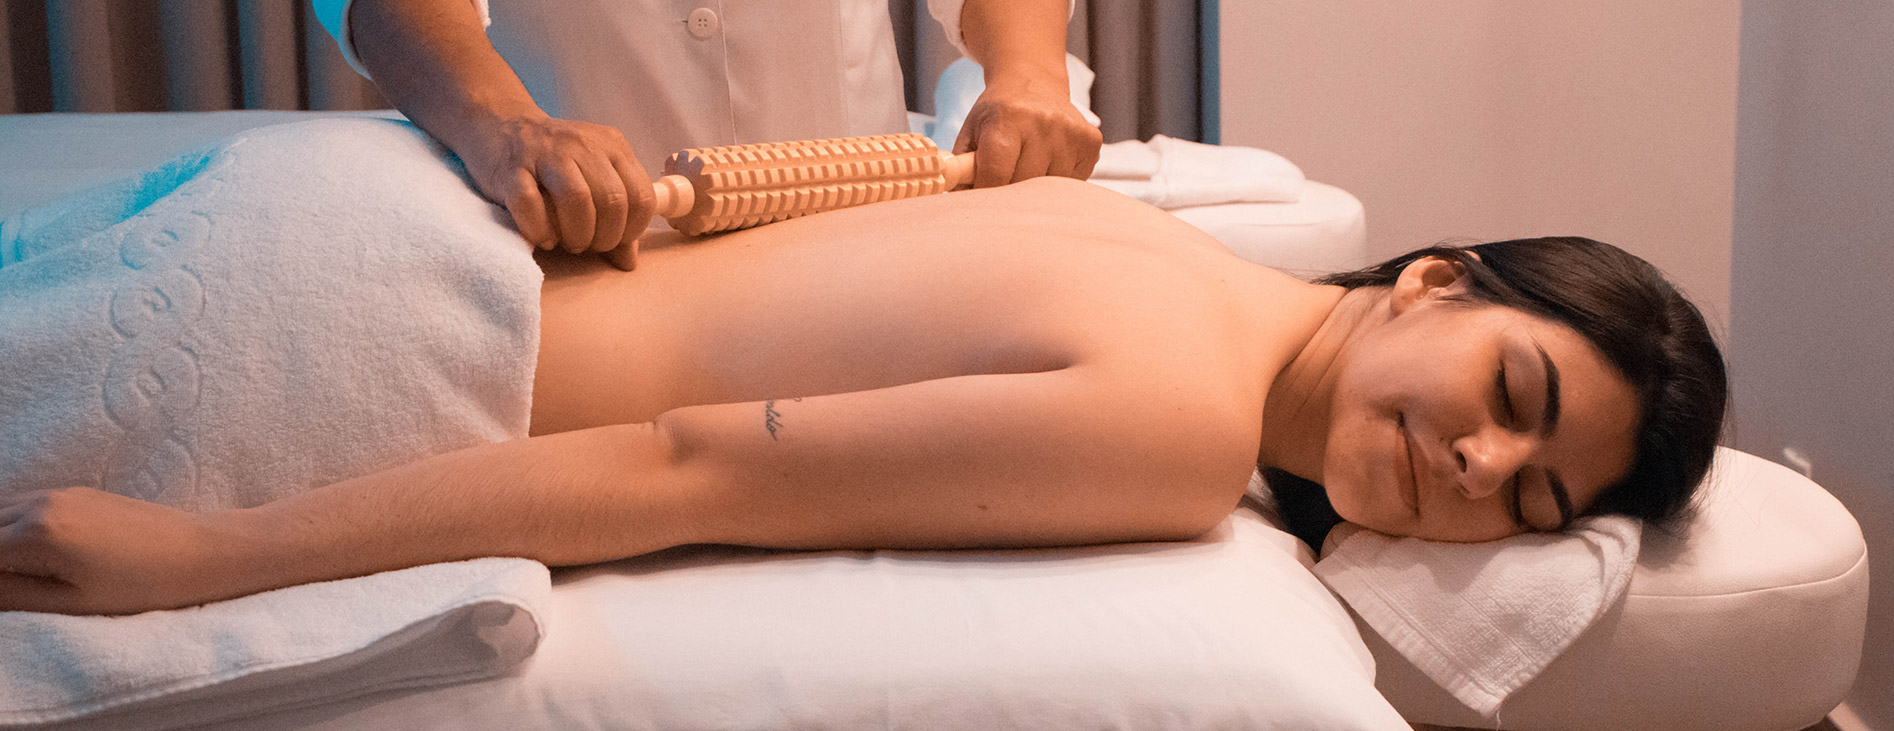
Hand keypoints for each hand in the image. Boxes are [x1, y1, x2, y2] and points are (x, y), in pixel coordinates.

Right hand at [0, 488, 239, 614]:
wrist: (202, 551)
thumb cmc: (142, 586)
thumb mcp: (69, 602)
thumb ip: (9, 593)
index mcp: (35, 533)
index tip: (6, 590)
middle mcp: (41, 503)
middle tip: (10, 584)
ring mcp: (61, 493)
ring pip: (1, 514)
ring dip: (0, 541)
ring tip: (22, 574)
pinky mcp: (79, 492)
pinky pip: (26, 506)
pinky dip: (14, 528)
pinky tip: (31, 556)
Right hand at [456, 114, 654, 269]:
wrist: (500, 124)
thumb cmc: (554, 160)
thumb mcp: (593, 177)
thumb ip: (616, 214)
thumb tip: (628, 260)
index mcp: (612, 146)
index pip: (641, 194)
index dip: (633, 229)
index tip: (617, 241)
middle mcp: (582, 145)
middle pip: (612, 200)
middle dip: (606, 237)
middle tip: (590, 246)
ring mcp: (546, 154)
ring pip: (577, 199)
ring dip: (577, 234)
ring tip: (569, 243)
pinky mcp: (511, 168)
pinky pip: (530, 204)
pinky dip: (539, 230)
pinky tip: (542, 237)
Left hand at [953, 76, 1102, 188]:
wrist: (1033, 83)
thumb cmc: (998, 114)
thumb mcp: (971, 132)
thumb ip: (962, 168)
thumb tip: (957, 204)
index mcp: (1008, 118)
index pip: (996, 174)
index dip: (986, 194)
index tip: (981, 202)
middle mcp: (1043, 122)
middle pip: (1024, 185)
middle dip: (1010, 192)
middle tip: (1003, 183)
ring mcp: (1071, 132)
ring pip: (1051, 189)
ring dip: (1036, 189)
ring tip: (1027, 168)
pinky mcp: (1091, 142)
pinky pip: (1073, 182)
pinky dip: (1058, 182)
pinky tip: (1049, 162)